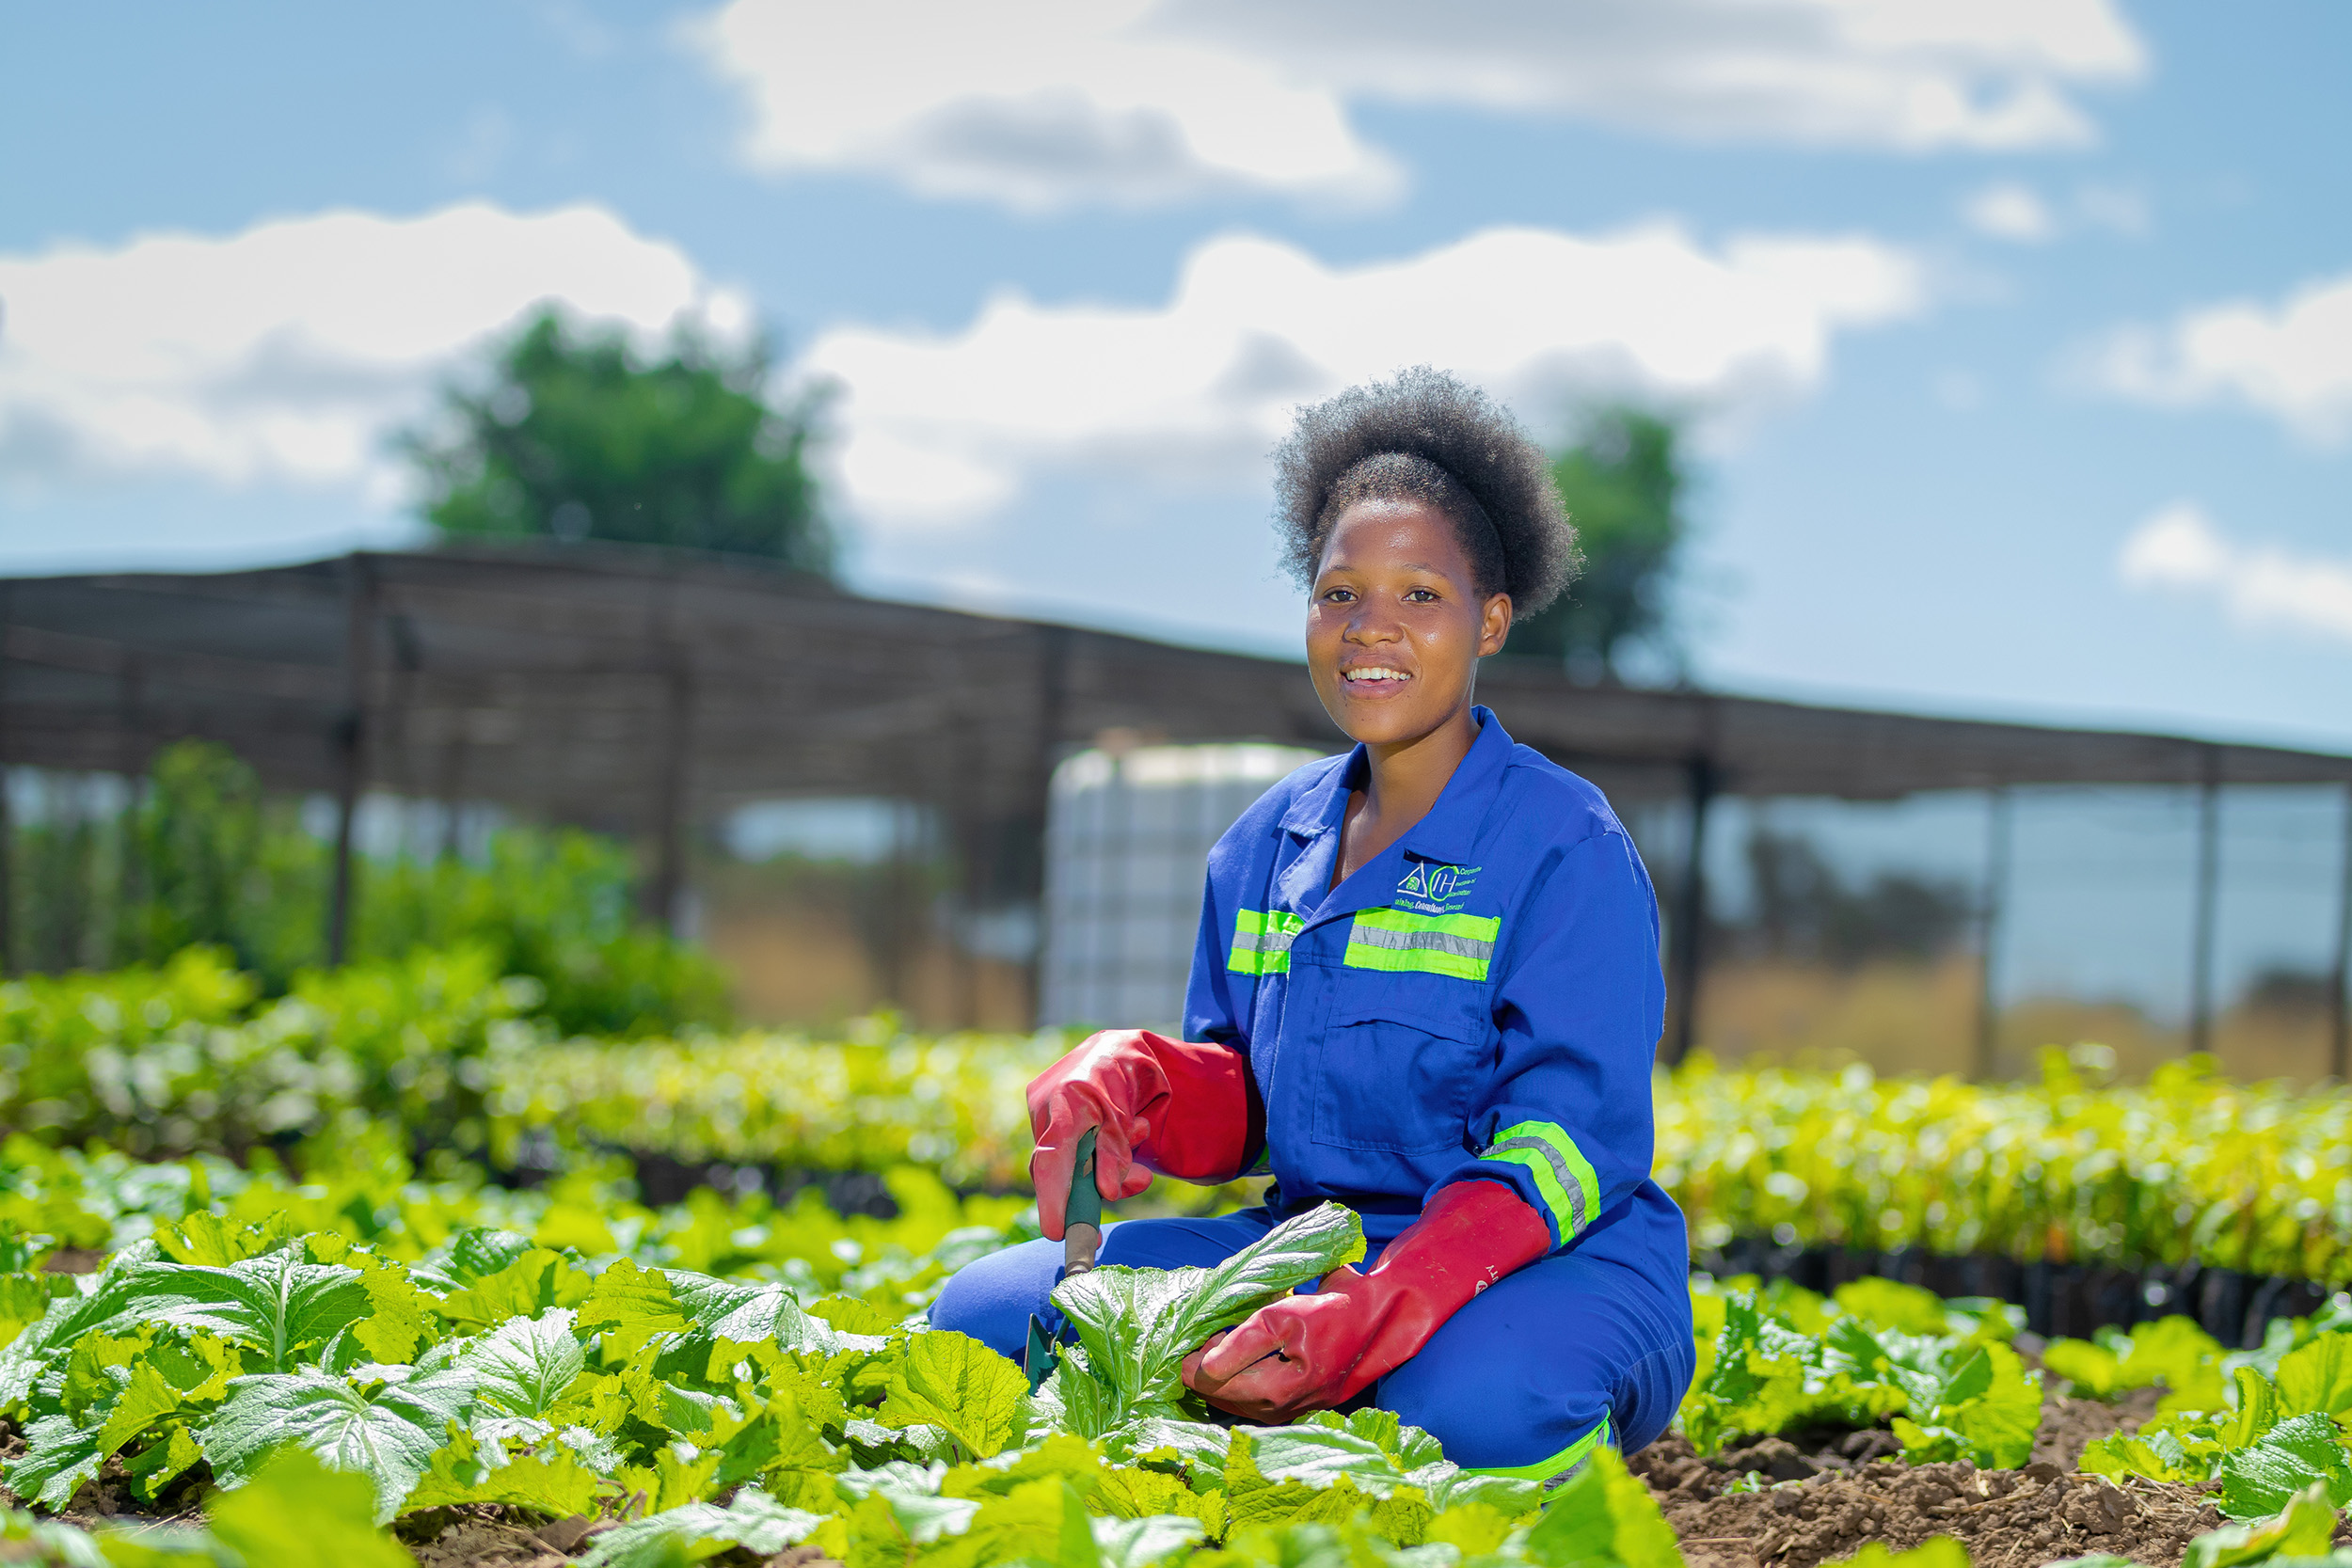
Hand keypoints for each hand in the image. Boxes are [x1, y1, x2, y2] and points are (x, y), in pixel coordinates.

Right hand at [1026, 1030, 1260, 1240]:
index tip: (1056, 1233)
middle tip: (1116, 1208)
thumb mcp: (1128, 1116)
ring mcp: (1045, 1111)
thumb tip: (1105, 1192)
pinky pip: (1068, 1151)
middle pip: (1059, 1168)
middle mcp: (1047, 1106)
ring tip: (1139, 1145)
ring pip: (1068, 1162)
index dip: (1052, 1199)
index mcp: (1067, 1101)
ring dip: (1104, 1166)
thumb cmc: (1126, 1073)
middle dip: (1091, 1190)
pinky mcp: (1050, 1117)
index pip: (1053, 1160)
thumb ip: (1115, 1153)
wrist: (1120, 1046)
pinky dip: (1097, 1155)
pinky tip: (1126, 1135)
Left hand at [1180, 1271, 1381, 1421]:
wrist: (1380, 1317)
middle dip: (1207, 1373)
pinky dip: (1244, 1384)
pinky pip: (1259, 1402)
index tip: (1193, 1342)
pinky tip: (1244, 1362)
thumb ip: (1241, 1346)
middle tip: (1203, 1342)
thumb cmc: (1331, 1312)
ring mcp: (1295, 1412)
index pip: (1215, 1387)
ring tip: (1220, 1350)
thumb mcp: (1281, 1318)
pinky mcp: (1302, 1405)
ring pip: (1241, 1403)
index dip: (1195, 1364)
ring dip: (1225, 1380)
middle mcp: (1285, 1411)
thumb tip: (1202, 1370)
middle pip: (1225, 1399)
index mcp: (1279, 1393)